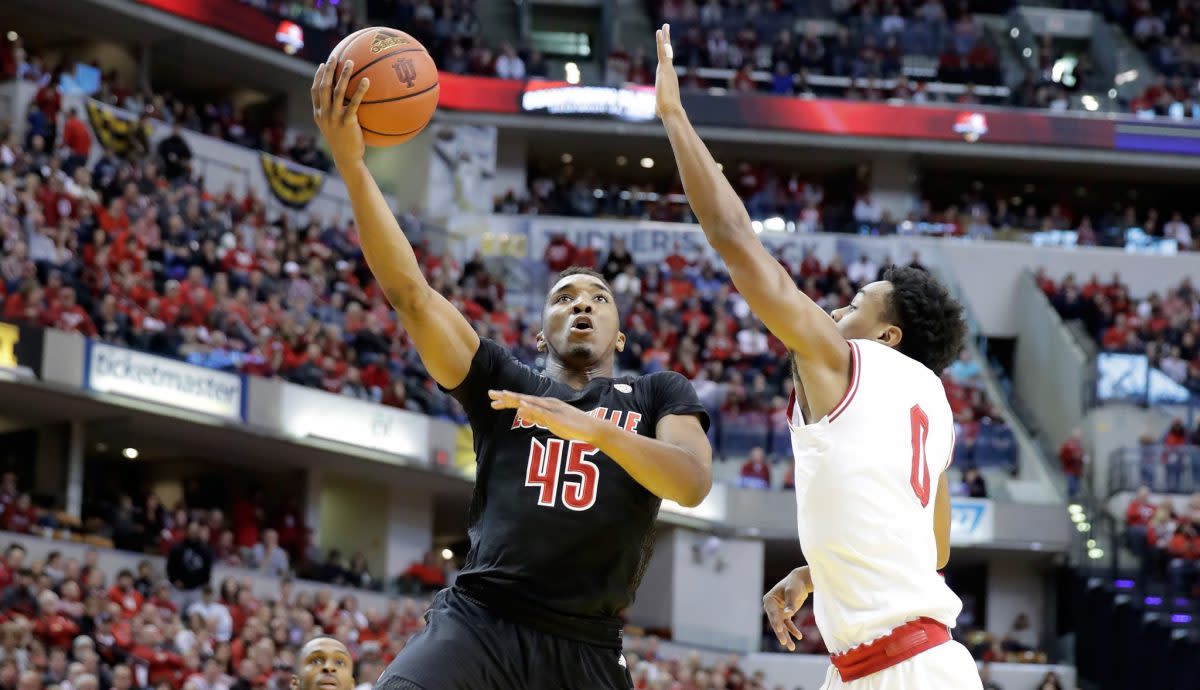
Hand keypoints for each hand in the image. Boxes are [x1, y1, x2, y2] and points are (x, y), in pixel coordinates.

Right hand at [311, 58, 370, 168]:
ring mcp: (334, 118)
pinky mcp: (346, 122)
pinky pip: (353, 103)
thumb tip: (346, 101)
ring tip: (351, 63)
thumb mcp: (335, 128)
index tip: (322, 64)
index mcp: (319, 114)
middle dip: (328, 70)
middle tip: (335, 57)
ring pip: (337, 91)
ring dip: (343, 75)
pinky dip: (359, 91)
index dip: (318, 77)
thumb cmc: (344, 143)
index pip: (315, 91)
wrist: (346, 159)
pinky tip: (366, 81)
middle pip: (323, 87)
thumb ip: (336, 114)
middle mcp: (324, 114)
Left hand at [489, 390, 603, 444]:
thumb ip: (536, 417)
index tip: (494, 401)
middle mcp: (546, 404)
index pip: (522, 402)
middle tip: (490, 394)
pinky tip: (520, 407)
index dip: (507, 400)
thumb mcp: (549, 422)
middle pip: (522, 399)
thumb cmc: (572, 426)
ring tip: (501, 396)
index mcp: (545, 405)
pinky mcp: (556, 416)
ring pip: (529, 402)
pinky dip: (530, 408)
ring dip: (515, 399)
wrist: (591, 428)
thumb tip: (520, 414)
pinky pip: (541, 412)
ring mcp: (551, 409)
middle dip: (506, 397)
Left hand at [655, 23, 682, 118]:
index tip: (664, 42)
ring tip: (664, 25)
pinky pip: (663, 52)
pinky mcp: (665, 69)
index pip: (665, 61)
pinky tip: (659, 32)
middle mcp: (669, 71)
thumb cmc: (666, 111)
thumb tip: (658, 112)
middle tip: (665, 28)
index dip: (665, 51)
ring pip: (666, 50)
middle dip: (666, 39)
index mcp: (668, 77)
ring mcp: (668, 69)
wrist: (671, 110)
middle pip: (667, 52)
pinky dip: (661, 42)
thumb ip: (659, 106)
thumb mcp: (660, 105)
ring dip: (664, 37)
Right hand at [763, 567, 810, 650]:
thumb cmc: (795, 584)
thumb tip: (788, 614)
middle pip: (776, 622)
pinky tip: (799, 637)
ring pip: (782, 626)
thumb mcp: (792, 592)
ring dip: (787, 636)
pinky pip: (789, 625)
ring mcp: (778, 611)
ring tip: (791, 648)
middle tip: (784, 643)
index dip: (776, 621)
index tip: (780, 629)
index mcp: (769, 600)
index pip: (772, 613)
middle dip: (781, 633)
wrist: (801, 581)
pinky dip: (793, 631)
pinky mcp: (785, 614)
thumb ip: (790, 603)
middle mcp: (771, 607)